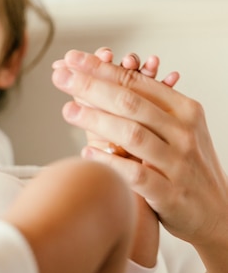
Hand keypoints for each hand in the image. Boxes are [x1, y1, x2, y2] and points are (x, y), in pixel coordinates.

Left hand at [51, 49, 227, 249]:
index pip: (137, 83)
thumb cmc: (184, 166)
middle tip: (60, 76)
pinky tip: (87, 154)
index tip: (71, 59)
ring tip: (68, 110)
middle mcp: (183, 132)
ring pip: (134, 134)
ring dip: (97, 120)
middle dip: (92, 86)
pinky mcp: (171, 194)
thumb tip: (94, 83)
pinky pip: (138, 175)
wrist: (219, 212)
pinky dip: (112, 162)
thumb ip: (142, 109)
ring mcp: (178, 163)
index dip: (101, 70)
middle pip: (131, 103)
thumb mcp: (174, 130)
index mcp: (183, 110)